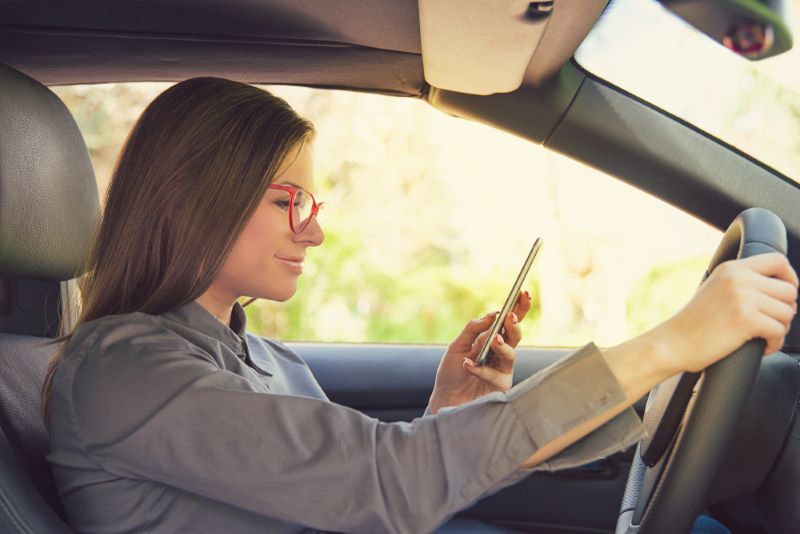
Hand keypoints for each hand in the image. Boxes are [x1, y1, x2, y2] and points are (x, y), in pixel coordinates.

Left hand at [427, 291, 532, 413]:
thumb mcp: (456, 346)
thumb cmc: (451, 373)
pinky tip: (467, 365)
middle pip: (515, 335)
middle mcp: (499, 353)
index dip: (518, 307)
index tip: (523, 293)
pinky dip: (480, 369)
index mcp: (490, 340)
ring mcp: (502, 370)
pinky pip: (495, 374)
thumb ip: (472, 329)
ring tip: (494, 340)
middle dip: (516, 324)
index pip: (508, 321)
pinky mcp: (500, 386)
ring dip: (503, 346)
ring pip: (511, 354)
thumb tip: (492, 315)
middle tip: (511, 316)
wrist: (445, 400)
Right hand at [653, 253, 797, 373]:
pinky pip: (779, 331)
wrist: (672, 343)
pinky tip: (761, 347)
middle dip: (785, 310)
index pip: (778, 261)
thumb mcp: (715, 289)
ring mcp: (742, 297)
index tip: (785, 295)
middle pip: (789, 290)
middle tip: (770, 323)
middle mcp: (738, 278)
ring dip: (780, 328)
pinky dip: (774, 343)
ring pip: (787, 312)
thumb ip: (741, 282)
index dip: (790, 278)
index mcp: (731, 268)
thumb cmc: (693, 324)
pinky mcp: (745, 319)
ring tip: (763, 336)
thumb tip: (778, 289)